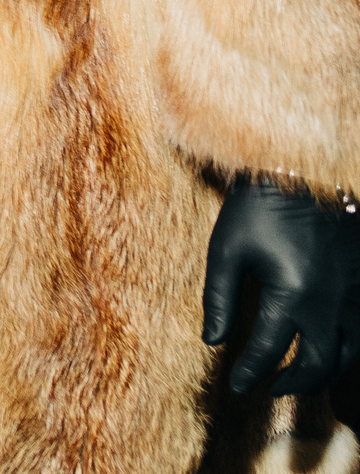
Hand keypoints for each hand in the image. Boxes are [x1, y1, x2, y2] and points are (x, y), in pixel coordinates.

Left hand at [202, 178, 359, 394]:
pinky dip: (346, 351)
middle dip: (293, 384)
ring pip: (349, 355)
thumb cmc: (260, 207)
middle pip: (319, 365)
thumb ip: (221, 298)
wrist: (306, 168)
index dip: (250, 373)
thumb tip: (213, 341)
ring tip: (298, 378)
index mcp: (292, 294)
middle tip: (268, 389)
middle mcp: (331, 303)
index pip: (269, 351)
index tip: (236, 386)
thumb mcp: (228, 248)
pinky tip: (326, 349)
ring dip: (324, 374)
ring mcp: (356, 296)